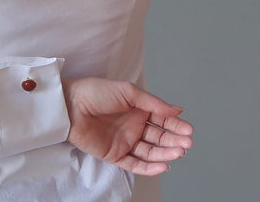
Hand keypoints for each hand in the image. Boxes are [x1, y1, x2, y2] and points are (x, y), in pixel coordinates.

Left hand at [62, 77, 192, 175]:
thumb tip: (177, 110)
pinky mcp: (115, 155)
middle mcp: (135, 126)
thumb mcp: (129, 92)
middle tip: (187, 144)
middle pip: (159, 137)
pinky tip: (163, 165)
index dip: (176, 125)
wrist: (71, 106)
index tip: (189, 130)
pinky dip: (149, 167)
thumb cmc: (97, 92)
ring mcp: (126, 142)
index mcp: (139, 109)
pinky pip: (135, 164)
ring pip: (151, 152)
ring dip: (166, 153)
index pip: (163, 119)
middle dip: (174, 141)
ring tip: (179, 153)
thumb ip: (153, 103)